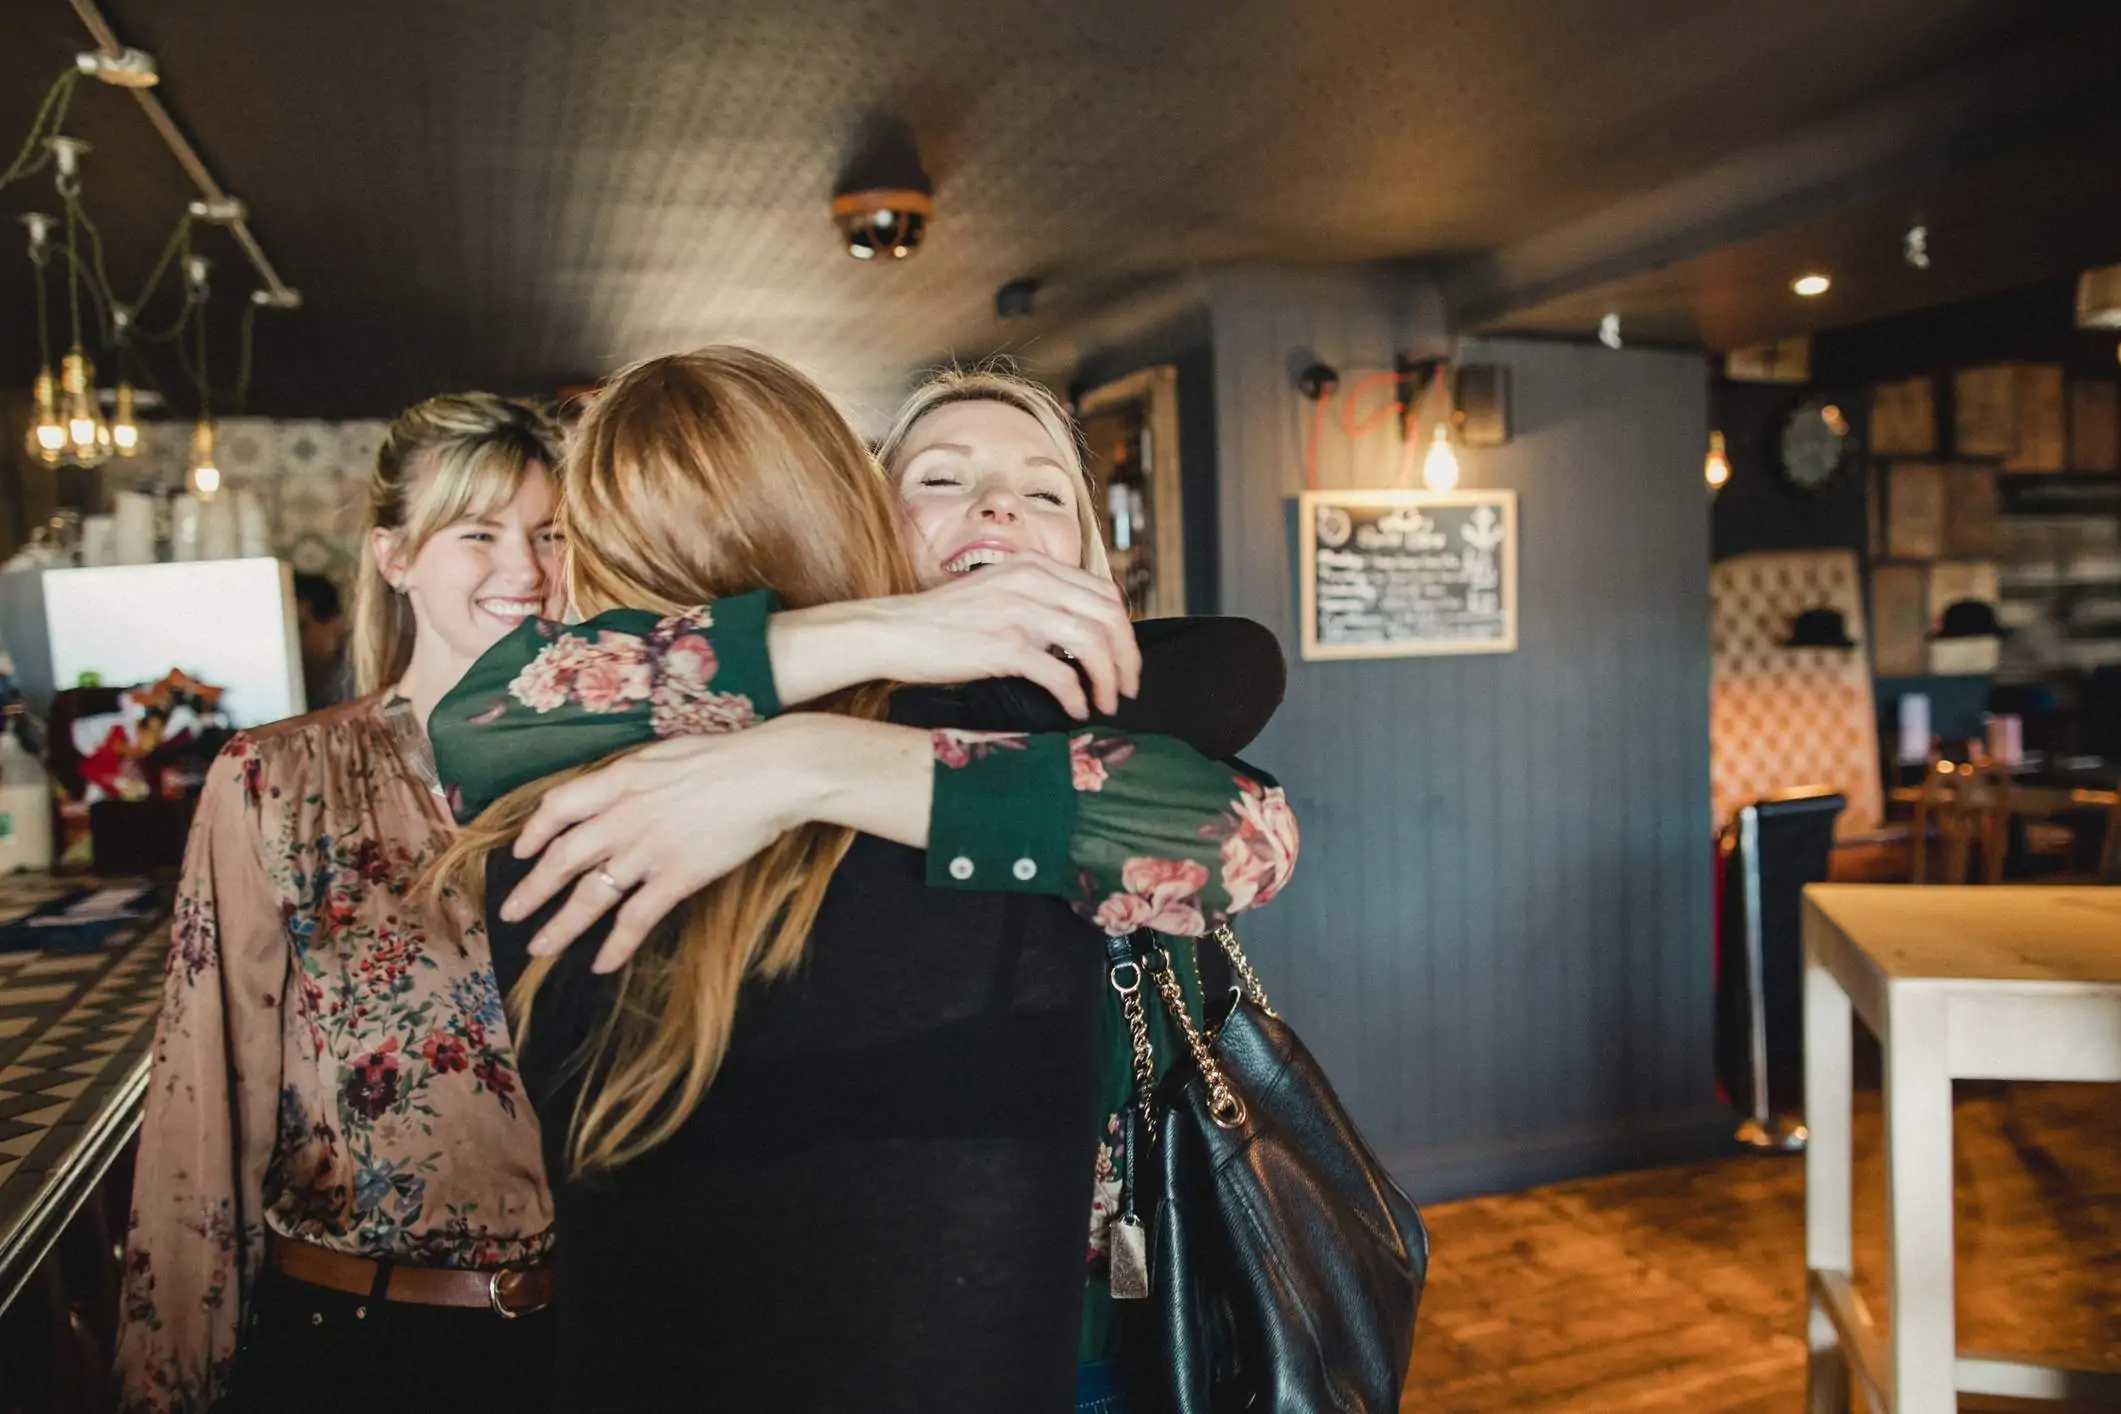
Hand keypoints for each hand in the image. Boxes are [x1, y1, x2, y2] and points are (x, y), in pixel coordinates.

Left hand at [498, 722, 822, 973]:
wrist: (769, 773)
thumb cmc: (727, 757)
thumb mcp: (666, 754)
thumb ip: (635, 776)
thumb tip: (620, 789)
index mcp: (620, 779)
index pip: (558, 806)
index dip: (534, 831)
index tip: (522, 851)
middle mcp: (623, 816)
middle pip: (563, 858)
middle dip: (532, 889)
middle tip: (511, 913)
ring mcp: (647, 849)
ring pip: (590, 895)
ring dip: (561, 925)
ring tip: (541, 947)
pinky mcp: (677, 877)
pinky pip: (636, 917)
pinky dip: (616, 944)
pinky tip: (602, 963)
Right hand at [771, 554, 1140, 717]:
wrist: (893, 631)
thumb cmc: (944, 622)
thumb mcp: (998, 594)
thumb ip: (1037, 601)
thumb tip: (1078, 634)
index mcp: (1034, 565)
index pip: (1105, 593)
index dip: (1124, 631)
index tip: (1124, 661)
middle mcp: (1032, 580)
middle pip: (1109, 616)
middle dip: (1127, 657)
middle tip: (1127, 688)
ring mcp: (1018, 611)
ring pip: (1092, 644)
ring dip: (1108, 679)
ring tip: (1106, 703)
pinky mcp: (1004, 645)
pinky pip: (1060, 674)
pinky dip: (1076, 696)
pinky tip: (1075, 710)